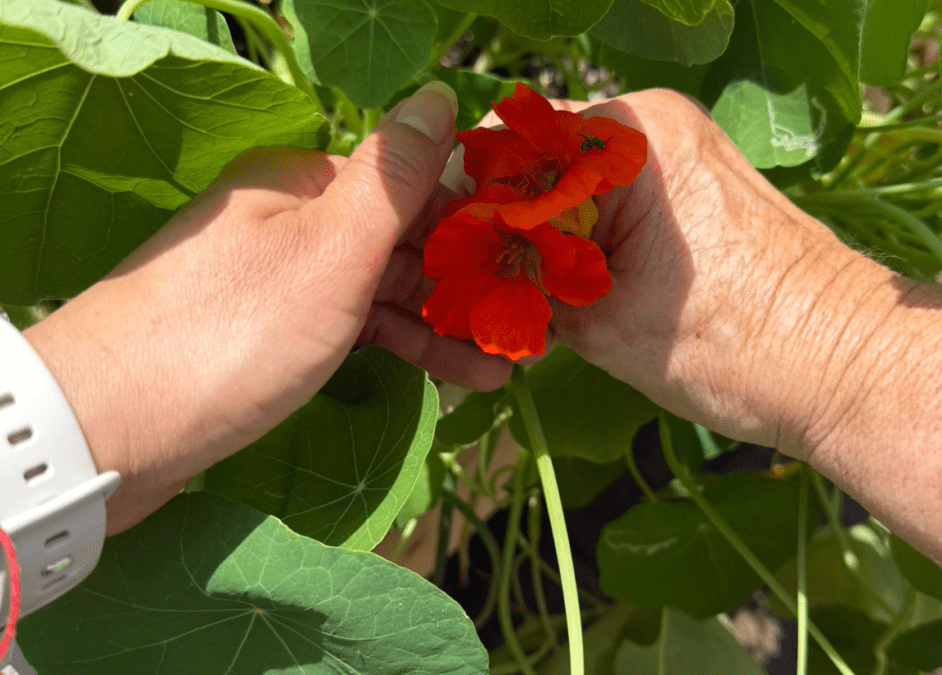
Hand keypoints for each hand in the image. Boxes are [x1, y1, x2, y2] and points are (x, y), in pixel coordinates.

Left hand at [24, 81, 510, 534]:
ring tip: (509, 361)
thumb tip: (442, 94)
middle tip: (533, 318)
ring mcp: (287, 283)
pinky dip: (406, 349)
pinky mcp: (278, 337)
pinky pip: (359, 329)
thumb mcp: (330, 250)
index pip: (413, 180)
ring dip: (449, 323)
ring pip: (386, 290)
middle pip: (404, 238)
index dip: (478, 212)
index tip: (537, 249)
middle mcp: (296, 222)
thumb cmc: (234, 332)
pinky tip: (458, 376)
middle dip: (472, 277)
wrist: (110, 433)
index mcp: (305, 183)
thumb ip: (395, 176)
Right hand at [445, 88, 898, 456]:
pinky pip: (611, 199)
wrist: (848, 369)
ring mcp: (679, 149)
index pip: (507, 149)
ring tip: (518, 298)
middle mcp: (654, 121)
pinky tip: (565, 290)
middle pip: (537, 163)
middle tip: (476, 290)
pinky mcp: (694, 184)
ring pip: (571, 185)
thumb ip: (524, 283)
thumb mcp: (601, 322)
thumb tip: (467, 278)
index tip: (445, 264)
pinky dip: (582, 241)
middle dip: (502, 227)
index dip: (466, 209)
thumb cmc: (736, 349)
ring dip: (541, 239)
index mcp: (630, 133)